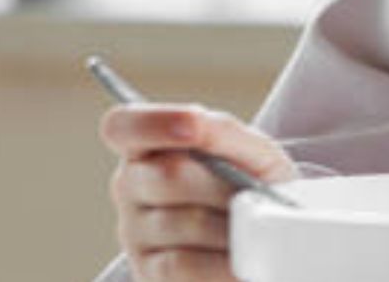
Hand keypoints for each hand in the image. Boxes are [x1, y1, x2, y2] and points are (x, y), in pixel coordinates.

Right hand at [100, 102, 298, 281]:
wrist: (266, 238)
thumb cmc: (251, 185)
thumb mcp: (249, 150)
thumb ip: (222, 132)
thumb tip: (197, 125)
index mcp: (146, 145)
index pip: (122, 126)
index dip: (153, 122)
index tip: (195, 123)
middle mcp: (130, 186)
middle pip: (170, 176)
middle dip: (223, 185)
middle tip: (256, 195)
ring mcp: (133, 233)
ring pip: (184, 222)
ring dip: (231, 225)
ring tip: (255, 226)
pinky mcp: (147, 273)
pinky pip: (184, 265)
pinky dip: (222, 261)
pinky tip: (242, 259)